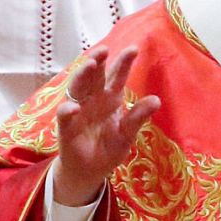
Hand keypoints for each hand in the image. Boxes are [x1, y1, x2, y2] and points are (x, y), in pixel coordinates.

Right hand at [51, 47, 160, 206]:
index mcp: (109, 99)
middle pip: (94, 76)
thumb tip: (156, 100)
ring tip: (90, 65)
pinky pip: (64, 116)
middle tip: (104, 49)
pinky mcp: (66, 127)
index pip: (116, 76)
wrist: (90, 172)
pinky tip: (73, 108)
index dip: (123, 62)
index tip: (133, 49)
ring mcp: (78, 111)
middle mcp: (92, 100)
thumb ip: (137, 117)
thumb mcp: (127, 135)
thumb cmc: (108, 149)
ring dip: (82, 75)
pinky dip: (67, 111)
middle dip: (98, 60)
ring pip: (77, 88)